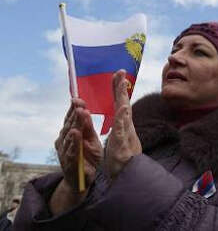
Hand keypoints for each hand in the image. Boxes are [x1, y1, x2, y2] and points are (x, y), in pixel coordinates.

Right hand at [50, 98, 102, 213]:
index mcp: (70, 134)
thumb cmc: (88, 157)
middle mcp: (64, 141)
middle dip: (74, 113)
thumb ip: (88, 127)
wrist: (82, 180)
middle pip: (69, 124)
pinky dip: (73, 141)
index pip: (71, 119)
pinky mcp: (69, 162)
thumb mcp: (91, 140)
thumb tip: (84, 109)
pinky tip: (75, 134)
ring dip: (74, 124)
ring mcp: (65, 151)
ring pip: (69, 136)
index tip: (78, 98)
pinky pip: (71, 149)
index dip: (74, 108)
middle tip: (79, 102)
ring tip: (79, 113)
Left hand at [104, 70, 141, 178]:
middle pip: (123, 103)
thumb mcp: (120, 138)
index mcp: (122, 124)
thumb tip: (123, 112)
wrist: (128, 176)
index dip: (118, 88)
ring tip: (121, 85)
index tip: (118, 72)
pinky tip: (122, 109)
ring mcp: (125, 135)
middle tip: (120, 71)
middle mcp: (126, 127)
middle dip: (121, 87)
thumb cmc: (122, 158)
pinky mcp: (122, 145)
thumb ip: (121, 124)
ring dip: (122, 99)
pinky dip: (122, 119)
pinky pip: (122, 130)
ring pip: (123, 114)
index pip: (120, 102)